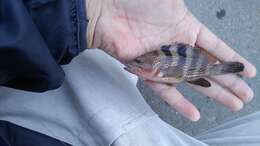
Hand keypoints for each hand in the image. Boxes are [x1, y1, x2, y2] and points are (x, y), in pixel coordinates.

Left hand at [87, 0, 256, 120]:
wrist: (105, 13)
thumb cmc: (136, 2)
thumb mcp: (170, 1)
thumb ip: (184, 9)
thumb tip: (195, 17)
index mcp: (186, 29)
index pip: (215, 47)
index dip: (232, 59)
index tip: (248, 71)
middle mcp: (177, 47)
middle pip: (208, 68)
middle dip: (228, 82)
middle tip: (245, 95)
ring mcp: (163, 61)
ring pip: (192, 82)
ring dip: (213, 94)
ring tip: (232, 104)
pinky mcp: (148, 72)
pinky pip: (166, 90)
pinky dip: (179, 102)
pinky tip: (195, 113)